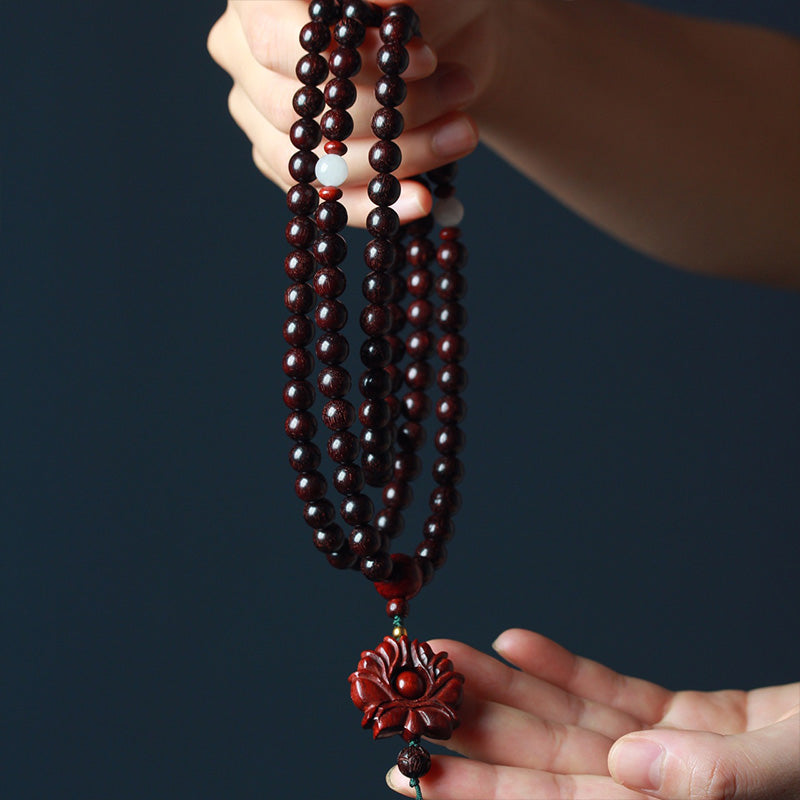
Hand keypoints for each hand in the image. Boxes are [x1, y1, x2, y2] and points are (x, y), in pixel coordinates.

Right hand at [207, 0, 498, 223]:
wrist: (449, 43)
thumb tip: (378, 7)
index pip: (274, 38)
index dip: (349, 60)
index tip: (425, 60)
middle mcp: (243, 52)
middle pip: (294, 109)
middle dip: (384, 114)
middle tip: (458, 97)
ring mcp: (259, 113)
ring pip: (311, 161)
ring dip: (391, 160)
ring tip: (460, 135)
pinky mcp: (292, 163)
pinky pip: (324, 198)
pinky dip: (377, 204)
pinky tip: (420, 200)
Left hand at [386, 629, 799, 798]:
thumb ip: (723, 775)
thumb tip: (634, 768)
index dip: (485, 792)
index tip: (415, 766)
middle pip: (553, 765)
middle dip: (479, 729)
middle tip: (408, 697)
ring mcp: (680, 762)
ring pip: (576, 725)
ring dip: (510, 688)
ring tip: (449, 655)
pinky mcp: (697, 724)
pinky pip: (619, 697)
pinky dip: (570, 671)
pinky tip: (519, 643)